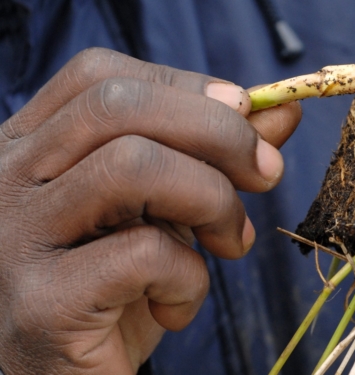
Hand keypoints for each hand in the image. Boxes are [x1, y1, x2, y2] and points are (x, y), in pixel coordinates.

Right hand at [0, 48, 300, 373]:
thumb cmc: (120, 292)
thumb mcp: (170, 212)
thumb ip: (216, 157)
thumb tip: (282, 111)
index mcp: (29, 148)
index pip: (101, 77)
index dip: (186, 87)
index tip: (245, 118)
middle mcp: (6, 180)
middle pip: (118, 106)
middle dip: (218, 132)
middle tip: (266, 174)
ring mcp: (14, 238)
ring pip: (132, 166)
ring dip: (212, 201)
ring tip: (229, 244)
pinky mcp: (42, 301)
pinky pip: (142, 253)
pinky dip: (189, 278)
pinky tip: (176, 308)